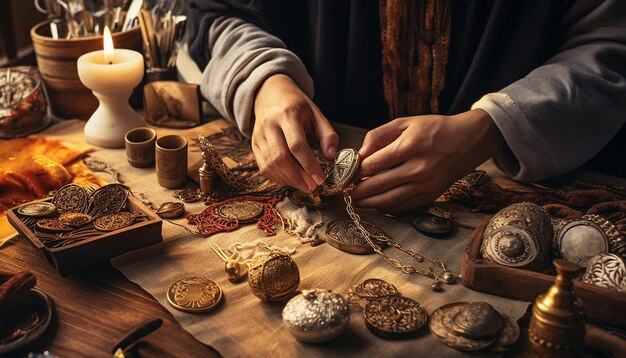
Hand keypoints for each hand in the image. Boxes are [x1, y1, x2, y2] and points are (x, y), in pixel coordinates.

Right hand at [252, 74, 337, 191]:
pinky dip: (277, 178)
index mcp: (288, 115)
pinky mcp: (254, 145)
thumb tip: (331, 156)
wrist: (269, 94)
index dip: (309, 165)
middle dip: (298, 177)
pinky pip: (263, 167)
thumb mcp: (316, 113)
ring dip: (288, 180)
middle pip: (280, 158)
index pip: (296, 145)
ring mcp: (259, 136)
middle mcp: (270, 125)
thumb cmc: (296, 105)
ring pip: (270, 165)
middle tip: (312, 186)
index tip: (320, 179)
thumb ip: (327, 134)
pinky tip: (291, 180)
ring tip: (304, 185)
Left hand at [351, 110, 504, 212]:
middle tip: (346, 191)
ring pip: (388, 200)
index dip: (356, 171)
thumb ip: (379, 135)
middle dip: (358, 190)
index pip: (373, 164)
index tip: (347, 173)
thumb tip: (359, 154)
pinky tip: (376, 203)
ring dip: (368, 203)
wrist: (468, 141)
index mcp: (410, 146)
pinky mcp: (430, 196)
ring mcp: (425, 185)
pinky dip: (386, 207)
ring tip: (356, 201)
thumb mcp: (405, 123)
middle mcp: (418, 168)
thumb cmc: (434, 129)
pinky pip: (403, 207)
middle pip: (378, 185)